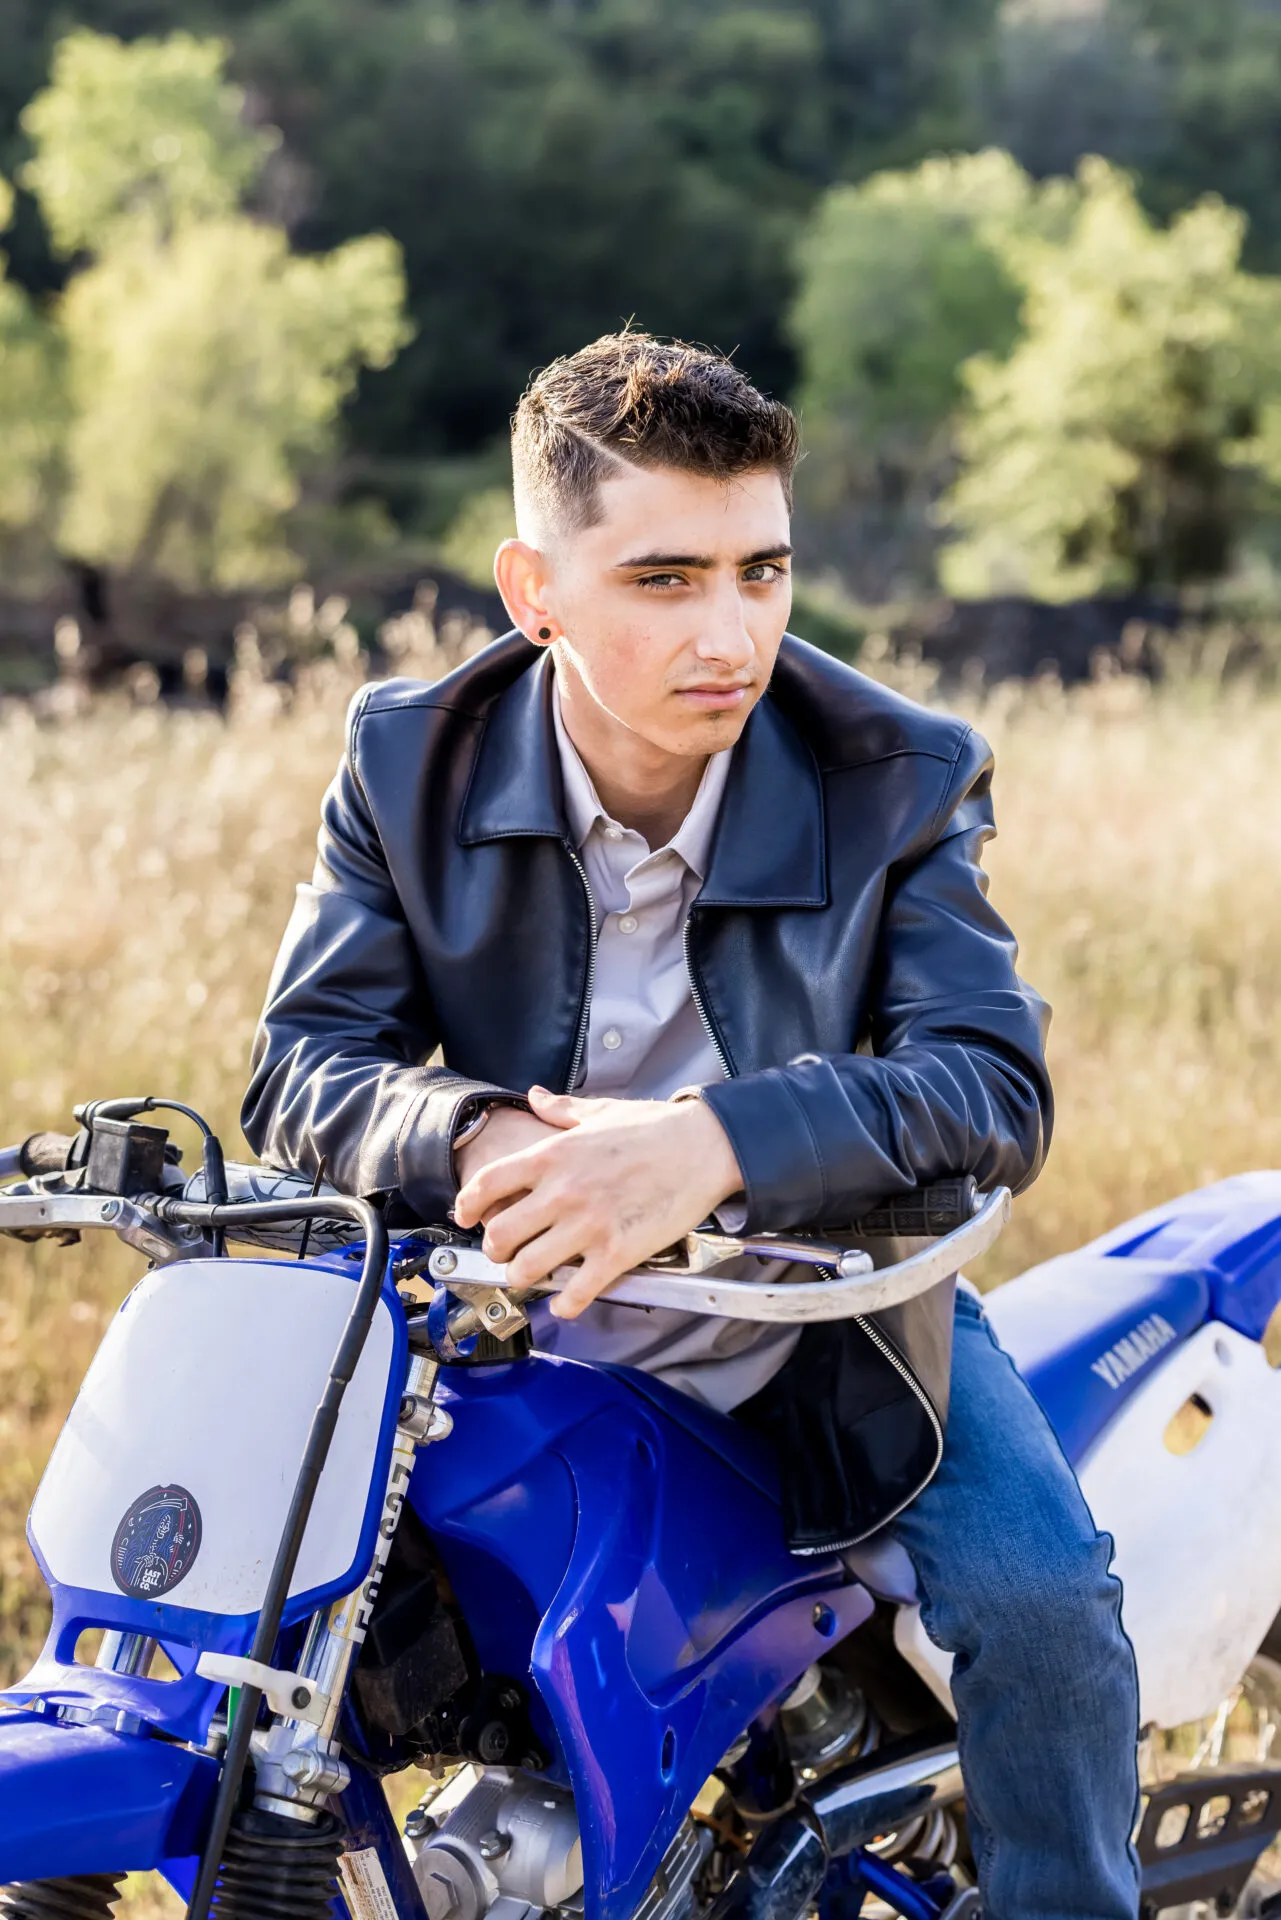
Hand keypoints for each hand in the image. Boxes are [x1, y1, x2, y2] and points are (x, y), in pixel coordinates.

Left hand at [453, 1086, 742, 1317]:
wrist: (704, 1147)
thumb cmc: (655, 1129)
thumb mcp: (600, 1111)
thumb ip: (560, 1109)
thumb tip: (534, 1097)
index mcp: (553, 1155)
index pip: (486, 1184)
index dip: (466, 1206)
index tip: (468, 1216)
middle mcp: (563, 1192)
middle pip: (499, 1237)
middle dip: (496, 1250)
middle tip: (507, 1251)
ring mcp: (588, 1226)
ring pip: (527, 1270)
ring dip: (524, 1278)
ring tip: (535, 1274)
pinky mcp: (617, 1253)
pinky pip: (576, 1293)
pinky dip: (564, 1303)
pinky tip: (566, 1299)